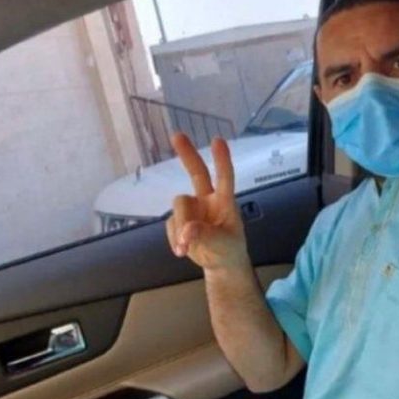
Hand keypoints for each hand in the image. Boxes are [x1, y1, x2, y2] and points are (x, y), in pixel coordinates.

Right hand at [166, 133, 248, 271]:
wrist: (219, 264)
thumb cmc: (228, 249)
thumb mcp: (223, 245)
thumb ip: (205, 236)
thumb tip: (186, 231)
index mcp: (225, 202)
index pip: (225, 177)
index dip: (222, 160)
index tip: (217, 140)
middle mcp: (208, 199)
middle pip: (197, 172)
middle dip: (187, 154)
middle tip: (176, 134)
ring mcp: (192, 208)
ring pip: (179, 207)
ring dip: (179, 228)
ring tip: (185, 248)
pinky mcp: (178, 220)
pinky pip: (170, 224)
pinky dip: (174, 239)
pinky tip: (183, 250)